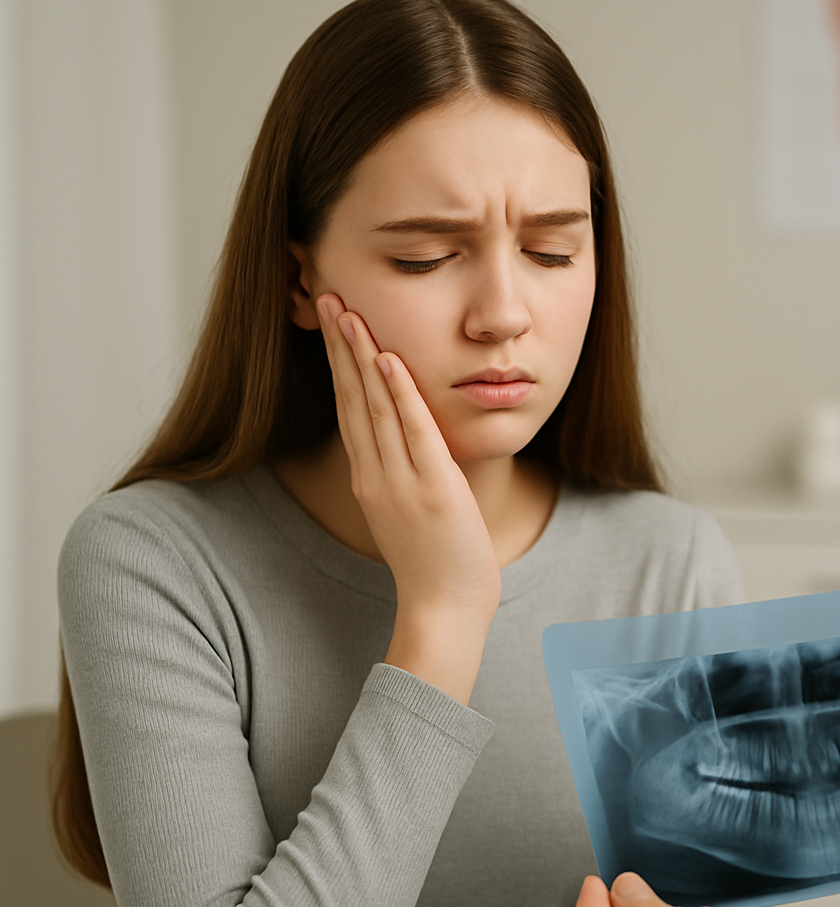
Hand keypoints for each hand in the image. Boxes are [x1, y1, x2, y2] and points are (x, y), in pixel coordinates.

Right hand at [315, 293, 500, 701]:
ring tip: (350, 311)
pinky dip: (401, 393)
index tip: (335, 323)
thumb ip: (403, 476)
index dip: (340, 363)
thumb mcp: (410, 512)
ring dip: (363, 355)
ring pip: (375, 405)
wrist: (444, 609)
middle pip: (352, 397)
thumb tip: (404, 448)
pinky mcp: (432, 487)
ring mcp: (401, 480)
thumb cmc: (436, 564)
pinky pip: (413, 431)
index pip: (349, 408)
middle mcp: (376, 474)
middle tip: (329, 297)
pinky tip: (391, 358)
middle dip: (341, 345)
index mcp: (370, 478)